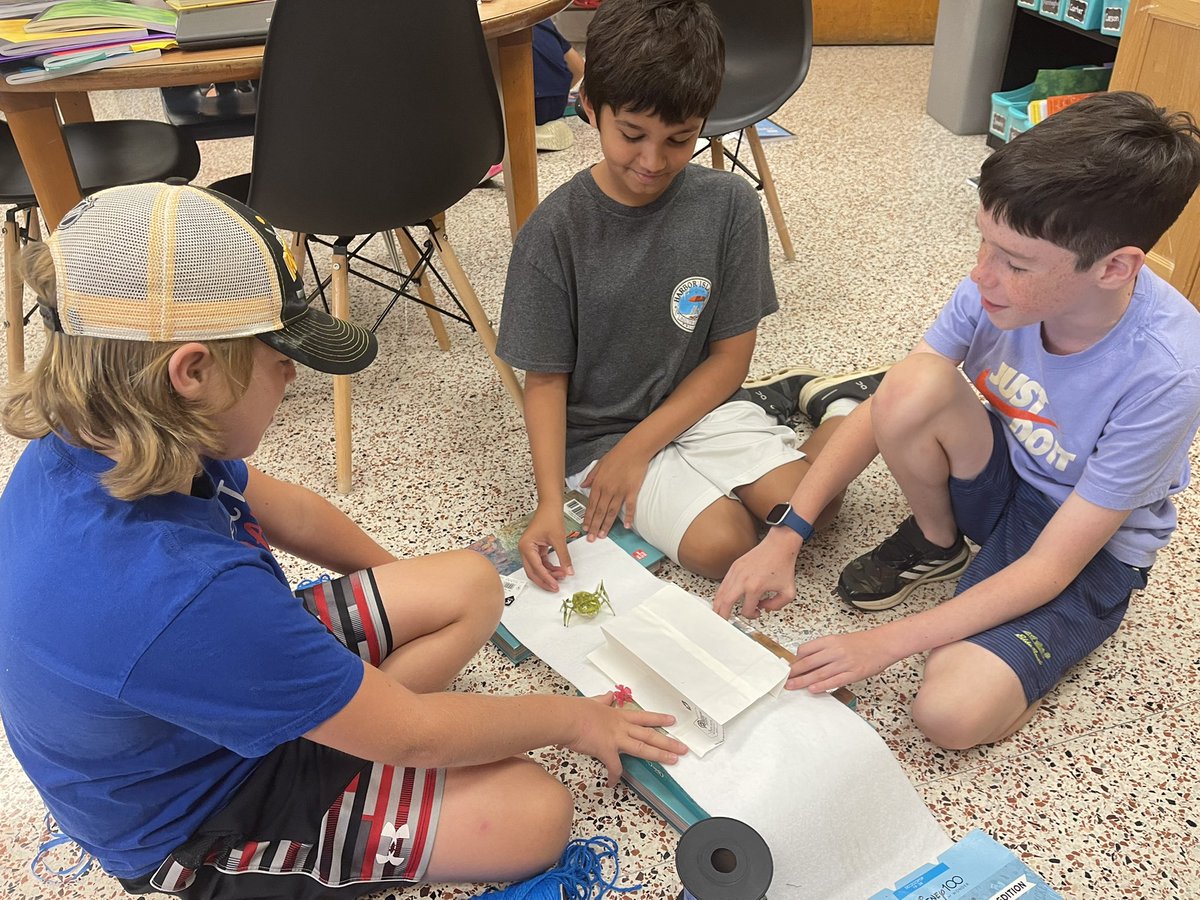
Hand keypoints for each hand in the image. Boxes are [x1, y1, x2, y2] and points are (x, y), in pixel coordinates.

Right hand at [518, 503, 573, 590]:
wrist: (550, 505)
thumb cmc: (550, 517)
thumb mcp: (559, 539)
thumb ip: (564, 557)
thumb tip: (569, 571)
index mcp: (526, 546)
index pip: (536, 567)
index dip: (547, 578)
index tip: (555, 585)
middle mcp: (524, 549)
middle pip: (532, 572)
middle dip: (544, 580)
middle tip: (555, 588)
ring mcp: (529, 549)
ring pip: (536, 568)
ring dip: (548, 574)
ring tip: (561, 577)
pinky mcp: (535, 548)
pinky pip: (540, 562)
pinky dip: (549, 567)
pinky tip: (558, 570)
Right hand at [567, 693, 687, 786]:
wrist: (566, 717)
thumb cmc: (576, 709)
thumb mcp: (593, 701)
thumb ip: (603, 700)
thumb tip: (608, 695)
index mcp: (617, 715)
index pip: (643, 717)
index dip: (659, 719)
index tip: (672, 721)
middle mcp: (621, 726)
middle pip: (650, 734)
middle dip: (668, 741)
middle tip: (683, 747)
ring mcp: (616, 739)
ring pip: (643, 748)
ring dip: (660, 755)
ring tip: (674, 760)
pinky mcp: (607, 751)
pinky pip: (614, 767)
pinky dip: (614, 776)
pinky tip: (613, 783)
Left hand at [580, 443, 650, 539]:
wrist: (633, 449)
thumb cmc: (617, 455)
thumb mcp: (599, 464)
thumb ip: (590, 477)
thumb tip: (582, 485)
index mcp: (598, 484)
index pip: (590, 505)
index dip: (587, 518)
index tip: (584, 528)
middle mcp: (607, 490)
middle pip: (599, 512)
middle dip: (594, 526)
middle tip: (591, 538)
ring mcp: (620, 491)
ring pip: (611, 512)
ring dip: (606, 525)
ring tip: (603, 535)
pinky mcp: (632, 491)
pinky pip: (629, 507)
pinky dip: (628, 517)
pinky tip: (626, 526)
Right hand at [712, 533, 800, 618]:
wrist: (779, 546)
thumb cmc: (783, 565)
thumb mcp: (788, 592)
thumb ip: (777, 606)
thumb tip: (764, 608)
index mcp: (755, 588)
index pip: (747, 610)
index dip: (752, 615)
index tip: (757, 612)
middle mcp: (742, 580)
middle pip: (725, 603)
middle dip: (723, 615)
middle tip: (722, 622)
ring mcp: (736, 572)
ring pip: (721, 593)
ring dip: (718, 605)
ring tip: (718, 612)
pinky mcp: (734, 566)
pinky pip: (724, 584)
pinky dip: (721, 593)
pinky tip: (722, 598)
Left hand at [786, 630, 897, 692]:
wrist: (883, 644)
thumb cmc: (862, 642)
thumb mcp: (840, 640)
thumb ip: (825, 649)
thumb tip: (808, 660)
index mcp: (830, 641)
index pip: (806, 649)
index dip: (796, 659)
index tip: (790, 667)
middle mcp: (835, 651)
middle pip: (809, 663)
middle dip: (795, 672)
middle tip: (785, 680)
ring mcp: (844, 663)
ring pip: (819, 674)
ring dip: (803, 681)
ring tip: (792, 686)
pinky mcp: (853, 674)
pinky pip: (834, 681)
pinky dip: (822, 686)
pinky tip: (812, 689)